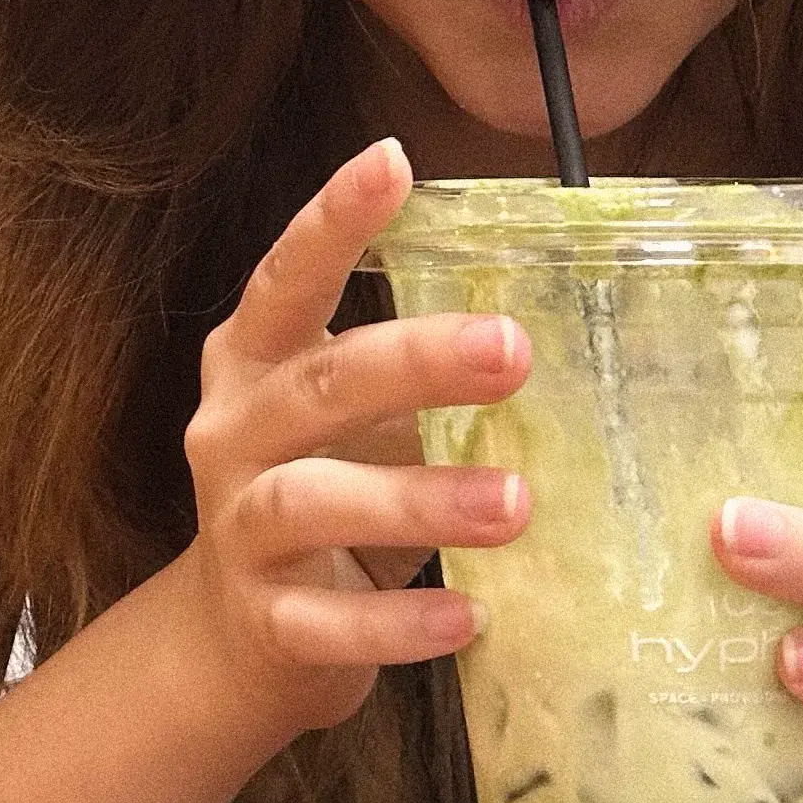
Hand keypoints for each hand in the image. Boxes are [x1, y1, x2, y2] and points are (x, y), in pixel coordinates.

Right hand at [177, 137, 533, 740]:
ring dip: (414, 498)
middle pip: (317, 382)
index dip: (333, 220)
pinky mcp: (262, 619)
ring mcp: (237, 527)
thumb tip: (569, 324)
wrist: (237, 641)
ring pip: (311, 501)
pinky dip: (397, 622)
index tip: (393, 161)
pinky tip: (470, 618)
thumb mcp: (355, 421)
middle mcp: (233, 431)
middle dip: (413, 361)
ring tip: (515, 503)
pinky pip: (325, 623)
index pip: (287, 278)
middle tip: (513, 348)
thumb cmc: (326, 497)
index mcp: (255, 363)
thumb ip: (419, 378)